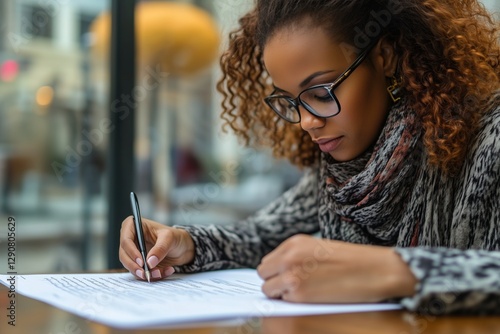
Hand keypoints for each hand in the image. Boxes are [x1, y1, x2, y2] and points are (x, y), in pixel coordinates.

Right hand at [119, 216, 194, 280]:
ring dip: (145, 273)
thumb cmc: (175, 237)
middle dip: (135, 267)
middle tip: (145, 274)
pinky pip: (141, 273)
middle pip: (124, 256)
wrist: (182, 247)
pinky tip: (166, 270)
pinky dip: (153, 275)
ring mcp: (134, 253)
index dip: (131, 252)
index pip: (126, 240)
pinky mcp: (139, 264)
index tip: (141, 262)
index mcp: (133, 226)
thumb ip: (160, 248)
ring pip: (131, 267)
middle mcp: (131, 239)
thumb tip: (149, 262)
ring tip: (160, 272)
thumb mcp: (170, 238)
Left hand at [257, 234, 417, 302]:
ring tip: (304, 293)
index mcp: (293, 243)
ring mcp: (291, 275)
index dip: (277, 272)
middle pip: (263, 274)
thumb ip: (296, 257)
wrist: (375, 270)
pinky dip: (291, 303)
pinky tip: (310, 298)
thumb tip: (278, 273)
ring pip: (268, 290)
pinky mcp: (298, 294)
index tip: (287, 278)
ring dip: (281, 294)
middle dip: (275, 282)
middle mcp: (288, 256)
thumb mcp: (318, 249)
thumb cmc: (352, 261)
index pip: (268, 261)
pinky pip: (281, 302)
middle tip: (294, 287)